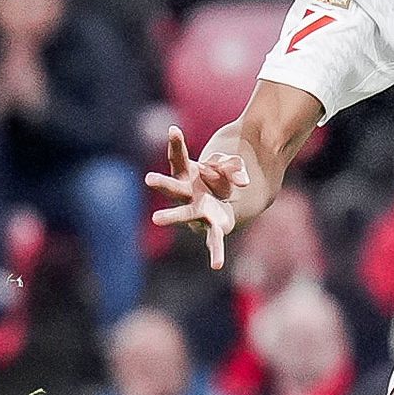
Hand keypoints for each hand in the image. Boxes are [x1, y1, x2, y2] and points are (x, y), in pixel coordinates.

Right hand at [147, 126, 249, 269]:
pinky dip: (216, 251)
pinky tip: (217, 264)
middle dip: (162, 183)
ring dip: (171, 217)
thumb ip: (233, 168)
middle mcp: (187, 195)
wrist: (223, 202)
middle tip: (149, 179)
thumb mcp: (227, 166)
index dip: (176, 144)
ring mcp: (196, 212)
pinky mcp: (212, 227)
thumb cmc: (218, 179)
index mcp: (186, 175)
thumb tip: (244, 181)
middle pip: (173, 187)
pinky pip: (214, 240)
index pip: (178, 157)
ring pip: (184, 214)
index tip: (174, 130)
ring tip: (156, 219)